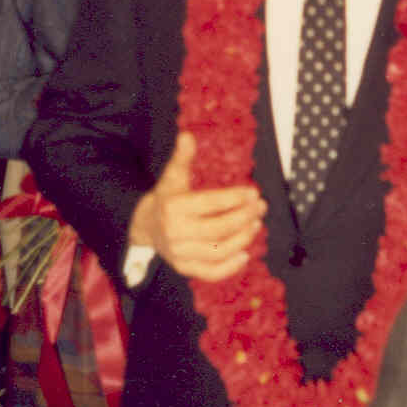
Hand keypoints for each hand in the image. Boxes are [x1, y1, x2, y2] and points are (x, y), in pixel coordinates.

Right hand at [129, 131, 265, 281]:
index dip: (234, 198)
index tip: (254, 193)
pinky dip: (228, 268)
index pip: (210, 203)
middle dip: (243, 217)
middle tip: (261, 207)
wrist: (145, 227)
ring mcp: (180, 253)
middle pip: (217, 228)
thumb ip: (182, 157)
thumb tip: (187, 135)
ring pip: (217, 251)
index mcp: (174, 207)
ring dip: (241, 239)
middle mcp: (175, 233)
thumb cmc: (167, 197)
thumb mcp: (172, 176)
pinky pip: (209, 272)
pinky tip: (245, 255)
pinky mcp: (184, 268)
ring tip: (256, 224)